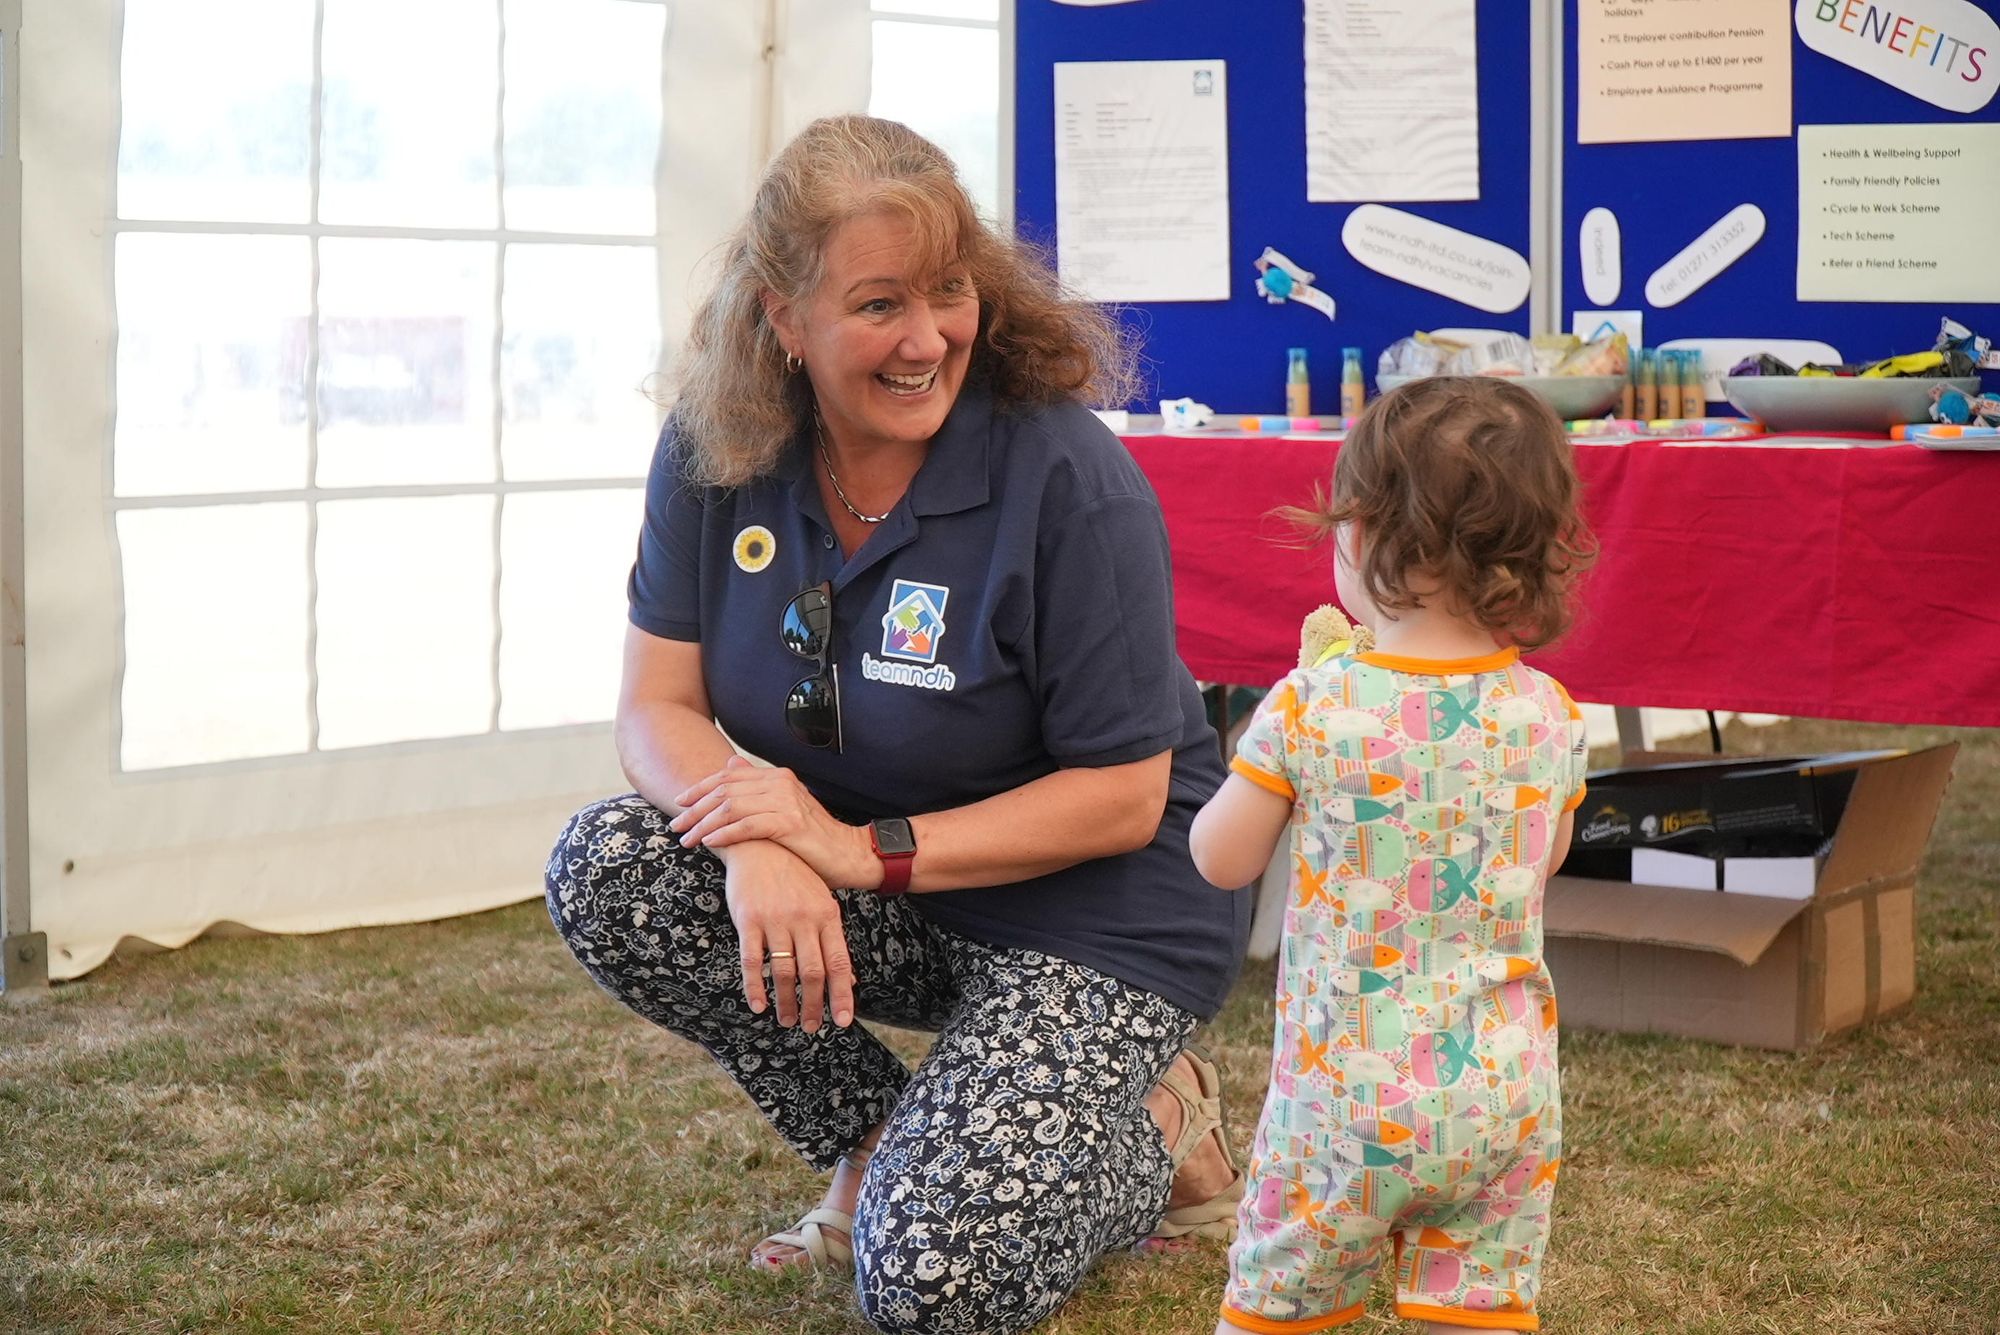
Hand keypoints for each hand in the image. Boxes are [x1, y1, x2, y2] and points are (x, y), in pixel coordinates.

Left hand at [671, 757, 878, 889]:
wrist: (848, 855)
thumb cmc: (813, 838)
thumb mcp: (783, 807)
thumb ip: (756, 788)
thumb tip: (731, 763)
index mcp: (776, 776)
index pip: (727, 777)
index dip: (699, 789)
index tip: (679, 804)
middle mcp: (780, 782)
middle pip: (724, 790)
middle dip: (695, 809)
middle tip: (676, 826)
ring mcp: (786, 801)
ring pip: (731, 808)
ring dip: (703, 825)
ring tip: (687, 840)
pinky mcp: (790, 823)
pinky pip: (747, 826)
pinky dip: (724, 834)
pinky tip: (710, 843)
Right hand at [718, 840, 855, 1031]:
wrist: (759, 843)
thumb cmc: (794, 876)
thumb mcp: (820, 902)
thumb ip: (833, 939)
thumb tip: (850, 977)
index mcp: (827, 915)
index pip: (839, 963)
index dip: (842, 994)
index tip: (843, 1021)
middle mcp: (804, 919)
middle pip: (812, 973)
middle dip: (813, 1006)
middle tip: (810, 1027)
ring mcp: (776, 920)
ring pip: (784, 972)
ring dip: (786, 1002)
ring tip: (787, 1021)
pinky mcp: (749, 920)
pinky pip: (752, 961)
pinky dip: (754, 987)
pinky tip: (758, 1005)